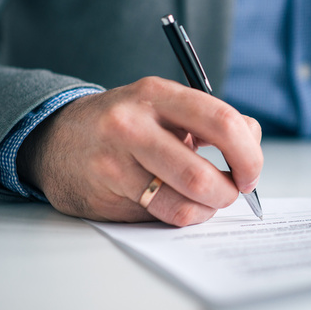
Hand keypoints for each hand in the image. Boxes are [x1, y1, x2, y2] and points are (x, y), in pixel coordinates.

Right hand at [17, 77, 262, 225]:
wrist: (58, 138)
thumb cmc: (128, 125)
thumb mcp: (166, 106)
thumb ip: (213, 122)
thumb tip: (252, 148)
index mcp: (159, 94)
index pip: (223, 123)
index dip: (249, 155)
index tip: (251, 172)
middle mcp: (133, 123)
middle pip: (203, 175)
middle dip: (229, 193)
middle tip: (231, 192)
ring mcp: (115, 160)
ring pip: (184, 202)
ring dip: (207, 210)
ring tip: (206, 201)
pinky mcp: (106, 191)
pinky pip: (161, 215)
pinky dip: (183, 216)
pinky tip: (180, 205)